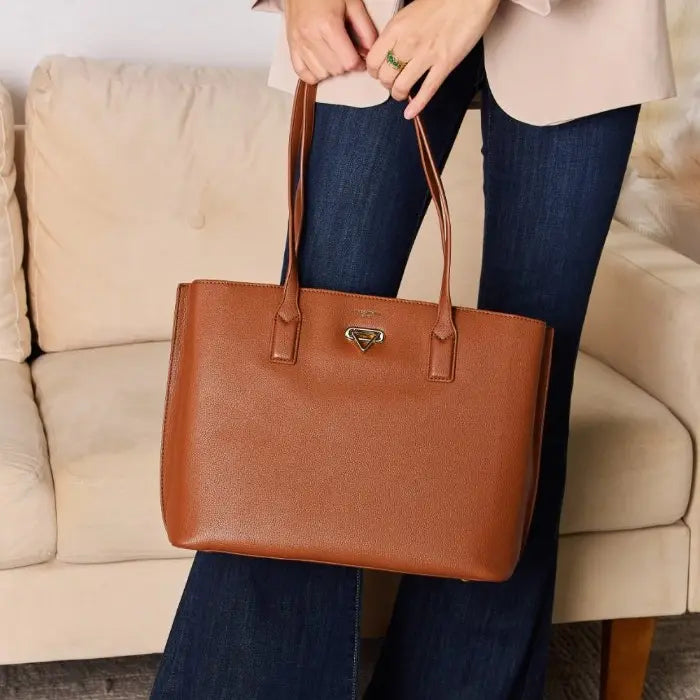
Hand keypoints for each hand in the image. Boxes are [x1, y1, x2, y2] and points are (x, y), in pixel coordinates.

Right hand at [285, 0, 378, 83]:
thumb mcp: (352, 3)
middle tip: (348, 54)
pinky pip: (302, 73)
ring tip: (334, 56)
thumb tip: (370, 52)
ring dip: (330, 70)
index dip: (359, 64)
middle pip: (335, 70)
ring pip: (320, 74)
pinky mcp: (291, 45)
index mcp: (328, 25)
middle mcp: (311, 36)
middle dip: (345, 65)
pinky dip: (313, 73)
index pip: (348, 62)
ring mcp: (299, 42)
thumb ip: (365, 29)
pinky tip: (321, 64)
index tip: (361, 59)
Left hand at [366, 0, 499, 118]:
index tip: (379, 71)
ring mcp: (426, 55)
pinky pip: (426, 91)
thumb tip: (390, 49)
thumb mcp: (410, 12)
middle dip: (387, 83)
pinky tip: (410, 113)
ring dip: (398, 94)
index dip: (374, 70)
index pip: (373, 60)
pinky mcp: (445, 64)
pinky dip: (416, 106)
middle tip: (392, 81)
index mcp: (397, 27)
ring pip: (401, 87)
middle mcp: (408, 43)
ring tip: (402, 92)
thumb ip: (398, 32)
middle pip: (385, 77)